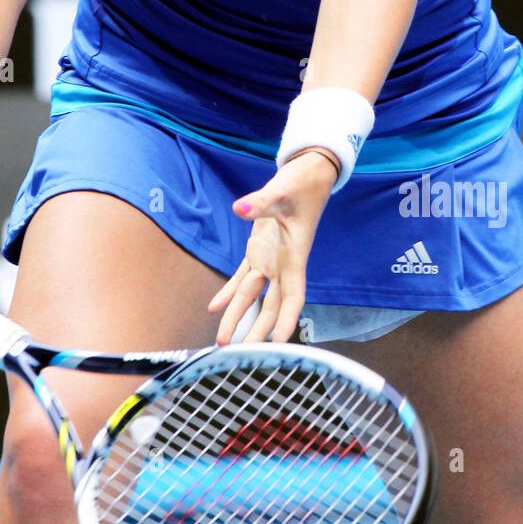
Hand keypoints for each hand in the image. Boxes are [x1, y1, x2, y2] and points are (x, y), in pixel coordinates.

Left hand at [208, 150, 338, 344]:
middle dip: (256, 328)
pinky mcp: (259, 247)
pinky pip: (242, 276)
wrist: (307, 172)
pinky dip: (228, 291)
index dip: (287, 319)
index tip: (278, 341)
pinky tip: (215, 307)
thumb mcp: (282, 189)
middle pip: (269, 303)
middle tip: (239, 352)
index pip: (293, 294)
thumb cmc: (301, 182)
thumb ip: (261, 201)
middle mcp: (282, 262)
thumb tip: (240, 207)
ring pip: (253, 293)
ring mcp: (270, 257)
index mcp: (294, 254)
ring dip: (238, 315)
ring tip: (222, 339)